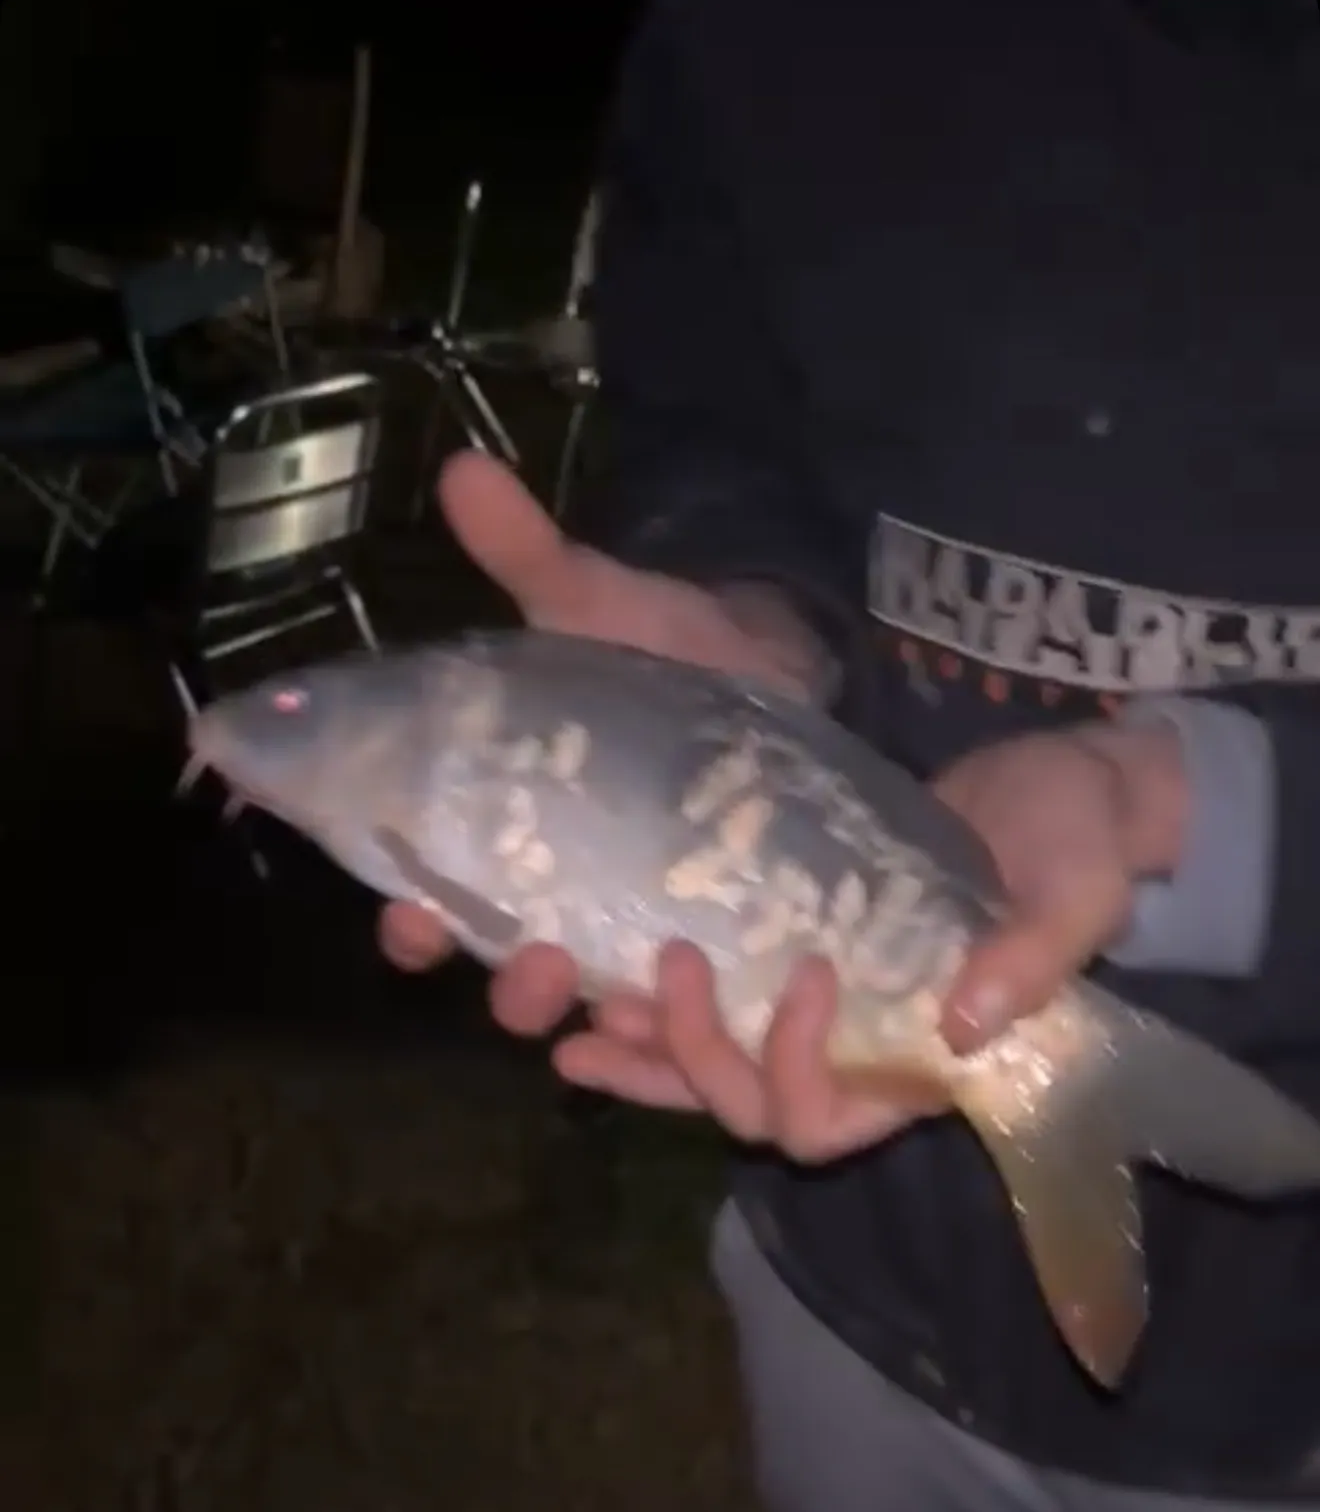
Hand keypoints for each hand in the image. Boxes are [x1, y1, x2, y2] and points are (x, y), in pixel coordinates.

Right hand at [380, 447, 830, 1017]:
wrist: (786, 677)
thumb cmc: (672, 655)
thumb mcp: (600, 608)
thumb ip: (530, 558)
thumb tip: (461, 467)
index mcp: (507, 838)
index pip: (430, 904)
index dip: (409, 923)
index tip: (406, 916)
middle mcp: (563, 902)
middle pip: (505, 976)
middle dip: (504, 984)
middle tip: (524, 958)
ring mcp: (640, 937)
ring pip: (590, 1012)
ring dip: (578, 1011)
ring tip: (590, 983)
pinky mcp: (721, 955)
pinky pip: (681, 1031)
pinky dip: (662, 1044)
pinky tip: (658, 1029)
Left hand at [529, 716, 1186, 1166]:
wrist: (1050, 787)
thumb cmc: (1075, 840)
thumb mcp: (1077, 887)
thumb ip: (1036, 955)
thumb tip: (965, 1024)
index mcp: (921, 1066)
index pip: (831, 1122)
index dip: (801, 1069)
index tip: (812, 971)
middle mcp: (853, 1060)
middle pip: (748, 1108)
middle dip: (698, 1055)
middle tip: (668, 967)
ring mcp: (809, 1018)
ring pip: (704, 1079)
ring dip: (640, 1058)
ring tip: (571, 1026)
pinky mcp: (775, 960)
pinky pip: (698, 1015)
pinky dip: (638, 1022)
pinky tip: (580, 1000)